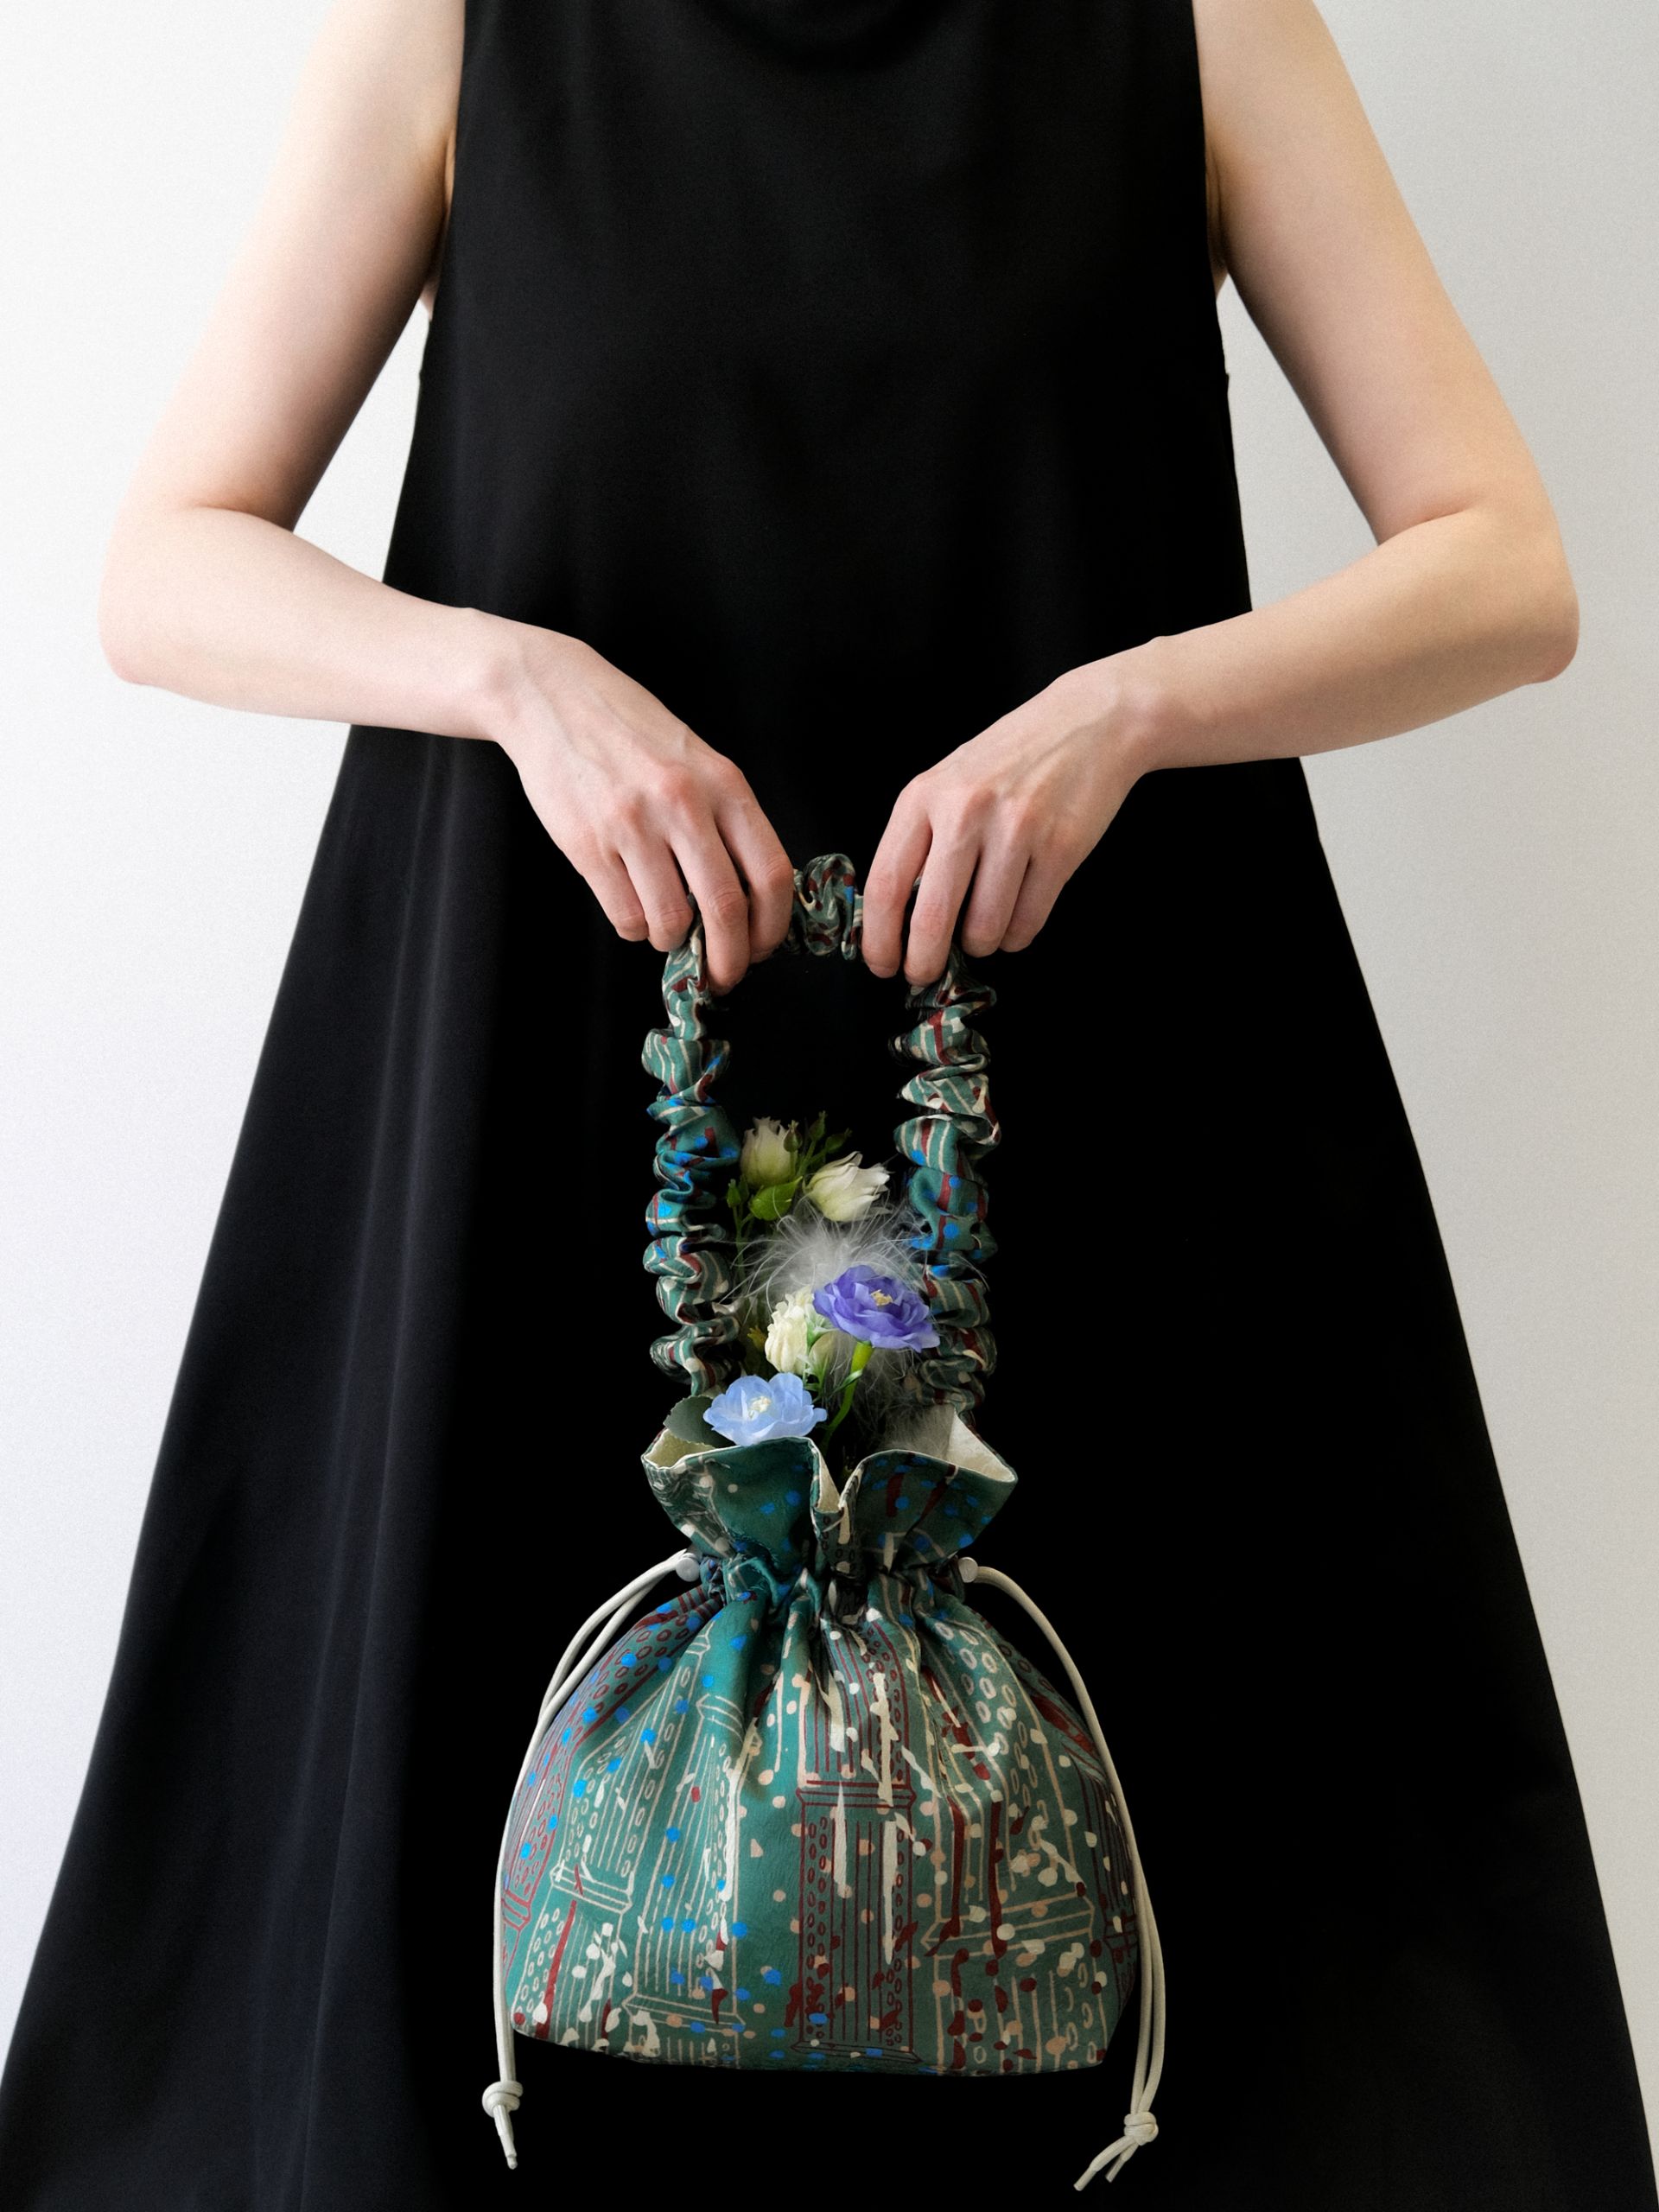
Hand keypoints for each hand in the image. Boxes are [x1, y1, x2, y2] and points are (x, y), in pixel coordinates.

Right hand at [487, 622, 794, 992]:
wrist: (553, 696)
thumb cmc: (632, 732)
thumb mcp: (696, 760)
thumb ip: (725, 820)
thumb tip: (748, 902)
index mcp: (723, 783)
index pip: (771, 873)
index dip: (773, 926)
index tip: (763, 947)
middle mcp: (683, 803)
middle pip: (726, 907)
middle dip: (730, 959)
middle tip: (724, 976)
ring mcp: (632, 825)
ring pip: (671, 920)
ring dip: (673, 941)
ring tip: (667, 929)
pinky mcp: (587, 844)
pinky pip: (624, 915)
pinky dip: (634, 928)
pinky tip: (632, 908)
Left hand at [860, 656, 1160, 982]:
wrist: (1089, 721)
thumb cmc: (1009, 760)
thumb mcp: (948, 783)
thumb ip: (921, 839)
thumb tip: (897, 919)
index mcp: (923, 797)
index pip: (886, 885)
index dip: (879, 938)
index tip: (882, 964)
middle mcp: (965, 812)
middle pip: (931, 919)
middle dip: (923, 963)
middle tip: (923, 975)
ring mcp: (1016, 830)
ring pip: (984, 928)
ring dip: (980, 945)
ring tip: (983, 930)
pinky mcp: (1060, 848)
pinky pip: (1028, 922)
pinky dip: (1017, 936)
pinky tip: (1015, 922)